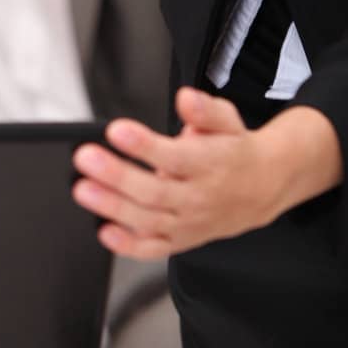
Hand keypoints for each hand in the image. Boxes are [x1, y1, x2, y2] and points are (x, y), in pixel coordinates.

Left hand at [71, 87, 313, 259]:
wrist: (265, 188)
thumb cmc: (236, 151)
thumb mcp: (228, 121)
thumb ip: (205, 109)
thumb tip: (187, 98)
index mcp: (209, 164)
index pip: (174, 156)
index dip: (144, 145)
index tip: (117, 131)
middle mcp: (198, 197)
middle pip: (155, 191)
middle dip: (117, 176)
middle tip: (87, 158)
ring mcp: (189, 222)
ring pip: (149, 220)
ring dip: (113, 208)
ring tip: (83, 190)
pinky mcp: (181, 240)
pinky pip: (154, 249)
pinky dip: (129, 245)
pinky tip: (104, 232)